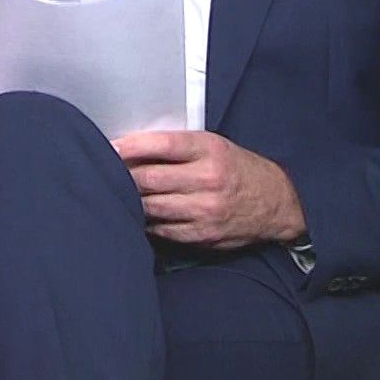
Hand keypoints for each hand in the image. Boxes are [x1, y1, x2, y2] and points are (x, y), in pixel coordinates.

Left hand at [111, 130, 304, 247]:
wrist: (276, 202)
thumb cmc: (235, 169)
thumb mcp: (213, 146)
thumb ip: (176, 148)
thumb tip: (129, 150)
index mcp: (209, 150)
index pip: (161, 145)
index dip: (129, 146)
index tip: (109, 146)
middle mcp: (208, 179)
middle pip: (148, 179)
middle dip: (121, 176)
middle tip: (103, 172)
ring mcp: (205, 210)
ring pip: (150, 206)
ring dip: (129, 200)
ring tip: (115, 193)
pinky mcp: (202, 234)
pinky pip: (161, 229)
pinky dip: (145, 221)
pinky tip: (137, 214)